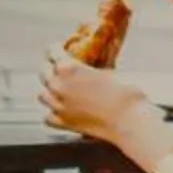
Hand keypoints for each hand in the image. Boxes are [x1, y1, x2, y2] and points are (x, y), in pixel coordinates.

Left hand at [40, 57, 163, 158]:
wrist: (131, 121)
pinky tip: (62, 112)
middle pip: (44, 72)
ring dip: (50, 92)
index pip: (51, 52)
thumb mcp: (109, 73)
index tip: (59, 50)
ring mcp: (58, 106)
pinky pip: (48, 117)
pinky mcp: (63, 123)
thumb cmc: (126, 96)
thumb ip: (90, 70)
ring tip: (60, 92)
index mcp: (68, 68)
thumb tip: (87, 71)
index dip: (56, 49)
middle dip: (52, 70)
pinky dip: (54, 114)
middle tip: (61, 71)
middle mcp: (58, 85)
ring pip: (42, 95)